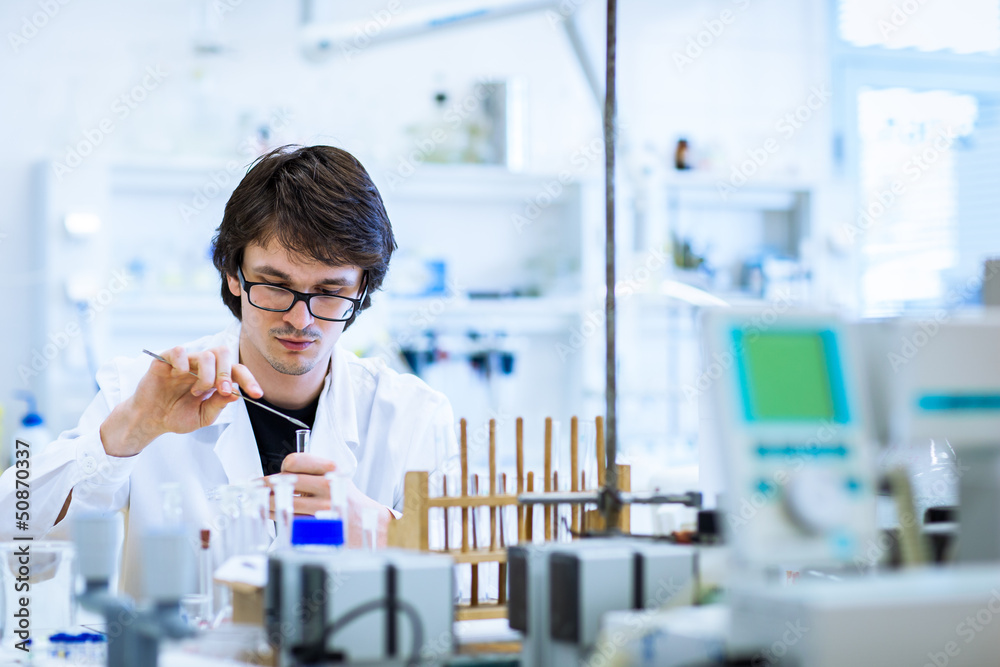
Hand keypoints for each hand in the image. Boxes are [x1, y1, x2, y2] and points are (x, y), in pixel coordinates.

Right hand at [100, 345, 262, 456]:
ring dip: (206, 376)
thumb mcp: (203, 416)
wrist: (150, 420)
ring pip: (206, 355)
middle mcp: (201, 366)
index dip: (249, 380)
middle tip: (223, 391)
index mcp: (214, 378)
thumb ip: (218, 405)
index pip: (236, 371)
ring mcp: (184, 362)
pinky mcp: (165, 360)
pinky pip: (179, 351)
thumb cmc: (176, 416)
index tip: (257, 395)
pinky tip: (179, 376)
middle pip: (223, 352)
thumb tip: (236, 394)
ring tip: (196, 392)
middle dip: (227, 373)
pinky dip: (183, 363)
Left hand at [266, 453, 392, 547]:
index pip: (295, 461)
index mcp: (331, 469)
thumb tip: (276, 476)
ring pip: (283, 503)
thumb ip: (310, 471)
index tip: (278, 473)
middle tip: (254, 488)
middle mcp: (328, 486)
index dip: (283, 467)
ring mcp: (323, 507)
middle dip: (264, 486)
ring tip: (261, 503)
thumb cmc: (344, 498)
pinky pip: (290, 520)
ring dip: (267, 504)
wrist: (367, 521)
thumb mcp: (334, 476)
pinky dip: (279, 517)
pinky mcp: (318, 526)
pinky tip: (276, 515)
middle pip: (285, 481)